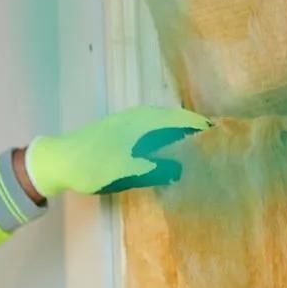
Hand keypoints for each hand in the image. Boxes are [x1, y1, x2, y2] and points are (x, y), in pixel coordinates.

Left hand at [24, 106, 211, 197]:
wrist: (58, 161)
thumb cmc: (94, 165)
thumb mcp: (129, 171)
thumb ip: (160, 169)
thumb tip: (187, 170)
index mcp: (146, 120)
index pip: (185, 120)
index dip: (205, 130)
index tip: (227, 142)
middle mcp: (141, 116)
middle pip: (178, 121)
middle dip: (198, 134)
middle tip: (219, 152)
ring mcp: (131, 122)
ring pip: (166, 127)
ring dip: (183, 138)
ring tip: (201, 156)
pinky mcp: (123, 133)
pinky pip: (155, 133)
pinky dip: (168, 142)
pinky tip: (171, 157)